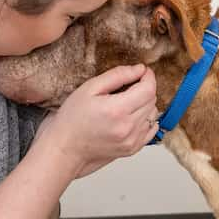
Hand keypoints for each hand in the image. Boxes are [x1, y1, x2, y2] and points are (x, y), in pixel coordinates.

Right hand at [36, 64, 158, 178]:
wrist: (65, 149)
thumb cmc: (72, 120)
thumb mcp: (89, 89)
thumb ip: (117, 76)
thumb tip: (138, 69)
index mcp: (117, 110)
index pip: (148, 89)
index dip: (148, 76)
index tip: (142, 71)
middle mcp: (128, 127)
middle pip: (152, 100)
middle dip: (144, 88)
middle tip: (128, 86)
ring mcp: (132, 141)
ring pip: (152, 114)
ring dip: (144, 104)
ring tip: (125, 103)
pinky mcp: (133, 149)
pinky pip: (151, 129)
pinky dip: (145, 120)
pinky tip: (130, 117)